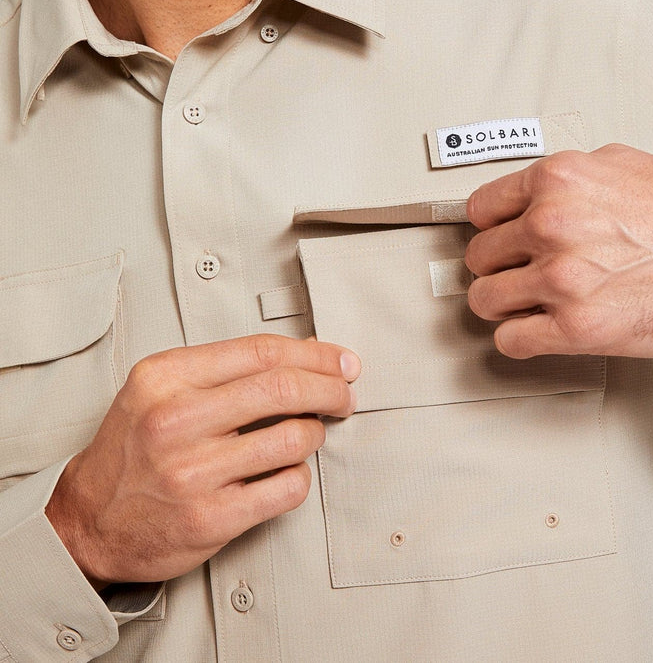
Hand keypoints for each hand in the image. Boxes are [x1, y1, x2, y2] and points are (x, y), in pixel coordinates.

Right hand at [45, 335, 359, 588]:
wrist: (88, 521)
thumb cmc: (133, 450)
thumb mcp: (158, 388)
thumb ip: (222, 368)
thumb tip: (305, 357)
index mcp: (166, 378)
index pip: (261, 351)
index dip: (314, 353)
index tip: (339, 361)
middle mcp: (176, 421)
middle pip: (284, 388)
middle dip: (330, 388)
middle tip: (345, 394)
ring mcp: (193, 472)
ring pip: (294, 438)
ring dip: (315, 434)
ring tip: (308, 434)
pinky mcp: (211, 518)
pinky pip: (287, 488)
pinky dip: (300, 476)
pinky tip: (288, 471)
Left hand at [464, 144, 652, 359]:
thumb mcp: (623, 163)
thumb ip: (568, 177)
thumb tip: (532, 192)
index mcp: (558, 179)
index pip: (481, 208)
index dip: (492, 226)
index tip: (501, 239)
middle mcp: (552, 224)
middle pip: (479, 255)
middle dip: (499, 265)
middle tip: (520, 272)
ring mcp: (561, 278)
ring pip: (484, 299)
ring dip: (502, 304)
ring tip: (525, 303)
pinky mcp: (577, 328)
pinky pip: (510, 340)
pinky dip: (519, 338)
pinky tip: (538, 330)